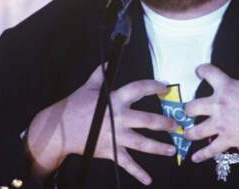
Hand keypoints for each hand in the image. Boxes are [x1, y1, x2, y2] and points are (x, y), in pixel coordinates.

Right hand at [27, 65, 176, 185]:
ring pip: (142, 143)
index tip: (164, 86)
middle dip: (165, 123)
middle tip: (177, 125)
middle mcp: (119, 118)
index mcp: (115, 99)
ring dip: (159, 147)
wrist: (60, 129)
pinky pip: (126, 163)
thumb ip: (100, 74)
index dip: (153, 86)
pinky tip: (148, 179)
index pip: (139, 89)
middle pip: (148, 120)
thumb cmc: (75, 105)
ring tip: (172, 149)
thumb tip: (108, 61)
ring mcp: (116, 136)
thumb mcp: (88, 87)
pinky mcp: (111, 150)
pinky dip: (137, 173)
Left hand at [183, 43, 238, 162]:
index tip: (198, 71)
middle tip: (189, 110)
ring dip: (189, 132)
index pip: (207, 73)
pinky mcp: (228, 139)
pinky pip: (211, 149)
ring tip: (185, 134)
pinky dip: (202, 155)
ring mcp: (222, 124)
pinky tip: (195, 158)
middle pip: (192, 106)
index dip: (201, 70)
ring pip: (196, 130)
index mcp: (226, 87)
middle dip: (188, 108)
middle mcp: (219, 105)